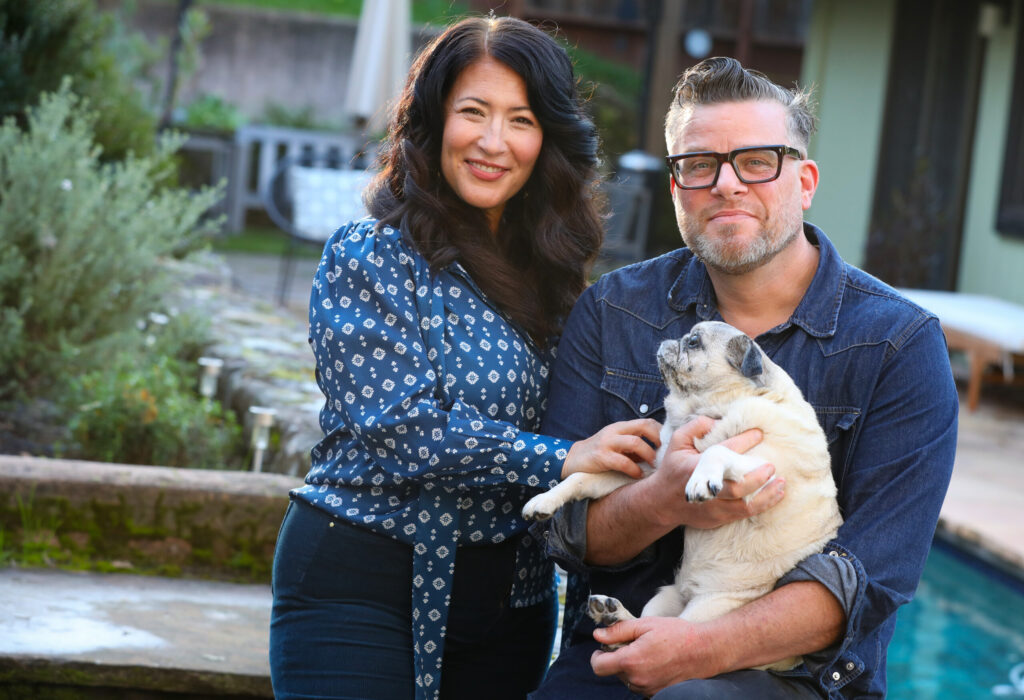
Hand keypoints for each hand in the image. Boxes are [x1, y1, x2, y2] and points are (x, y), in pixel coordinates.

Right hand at [562, 419, 660, 479]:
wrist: (571, 460)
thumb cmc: (599, 455)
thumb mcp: (617, 445)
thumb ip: (634, 446)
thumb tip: (661, 454)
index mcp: (621, 427)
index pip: (647, 422)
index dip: (661, 432)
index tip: (669, 446)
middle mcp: (615, 431)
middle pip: (644, 426)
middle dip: (659, 440)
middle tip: (665, 455)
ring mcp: (607, 442)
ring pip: (636, 442)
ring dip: (649, 455)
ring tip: (654, 466)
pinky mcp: (600, 456)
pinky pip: (623, 461)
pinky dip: (634, 469)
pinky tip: (638, 475)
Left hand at [590, 616, 719, 696]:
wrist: (705, 651)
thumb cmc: (677, 634)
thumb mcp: (645, 625)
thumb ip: (618, 631)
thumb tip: (598, 635)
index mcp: (631, 661)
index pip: (598, 666)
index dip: (597, 655)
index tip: (605, 647)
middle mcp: (637, 680)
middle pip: (613, 671)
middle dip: (618, 657)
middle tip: (634, 643)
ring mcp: (648, 689)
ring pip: (626, 679)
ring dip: (630, 667)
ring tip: (649, 652)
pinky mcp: (657, 693)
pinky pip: (640, 685)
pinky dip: (642, 675)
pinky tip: (656, 662)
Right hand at [647, 416, 784, 528]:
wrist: (662, 503)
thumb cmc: (673, 469)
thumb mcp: (677, 443)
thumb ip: (695, 427)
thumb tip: (716, 421)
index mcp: (694, 468)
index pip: (722, 453)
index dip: (742, 442)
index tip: (759, 433)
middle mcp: (705, 490)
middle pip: (735, 487)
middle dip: (757, 477)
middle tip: (771, 467)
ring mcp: (712, 507)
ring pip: (744, 504)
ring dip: (766, 494)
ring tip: (781, 483)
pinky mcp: (718, 518)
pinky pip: (745, 513)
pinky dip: (763, 504)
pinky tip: (776, 495)